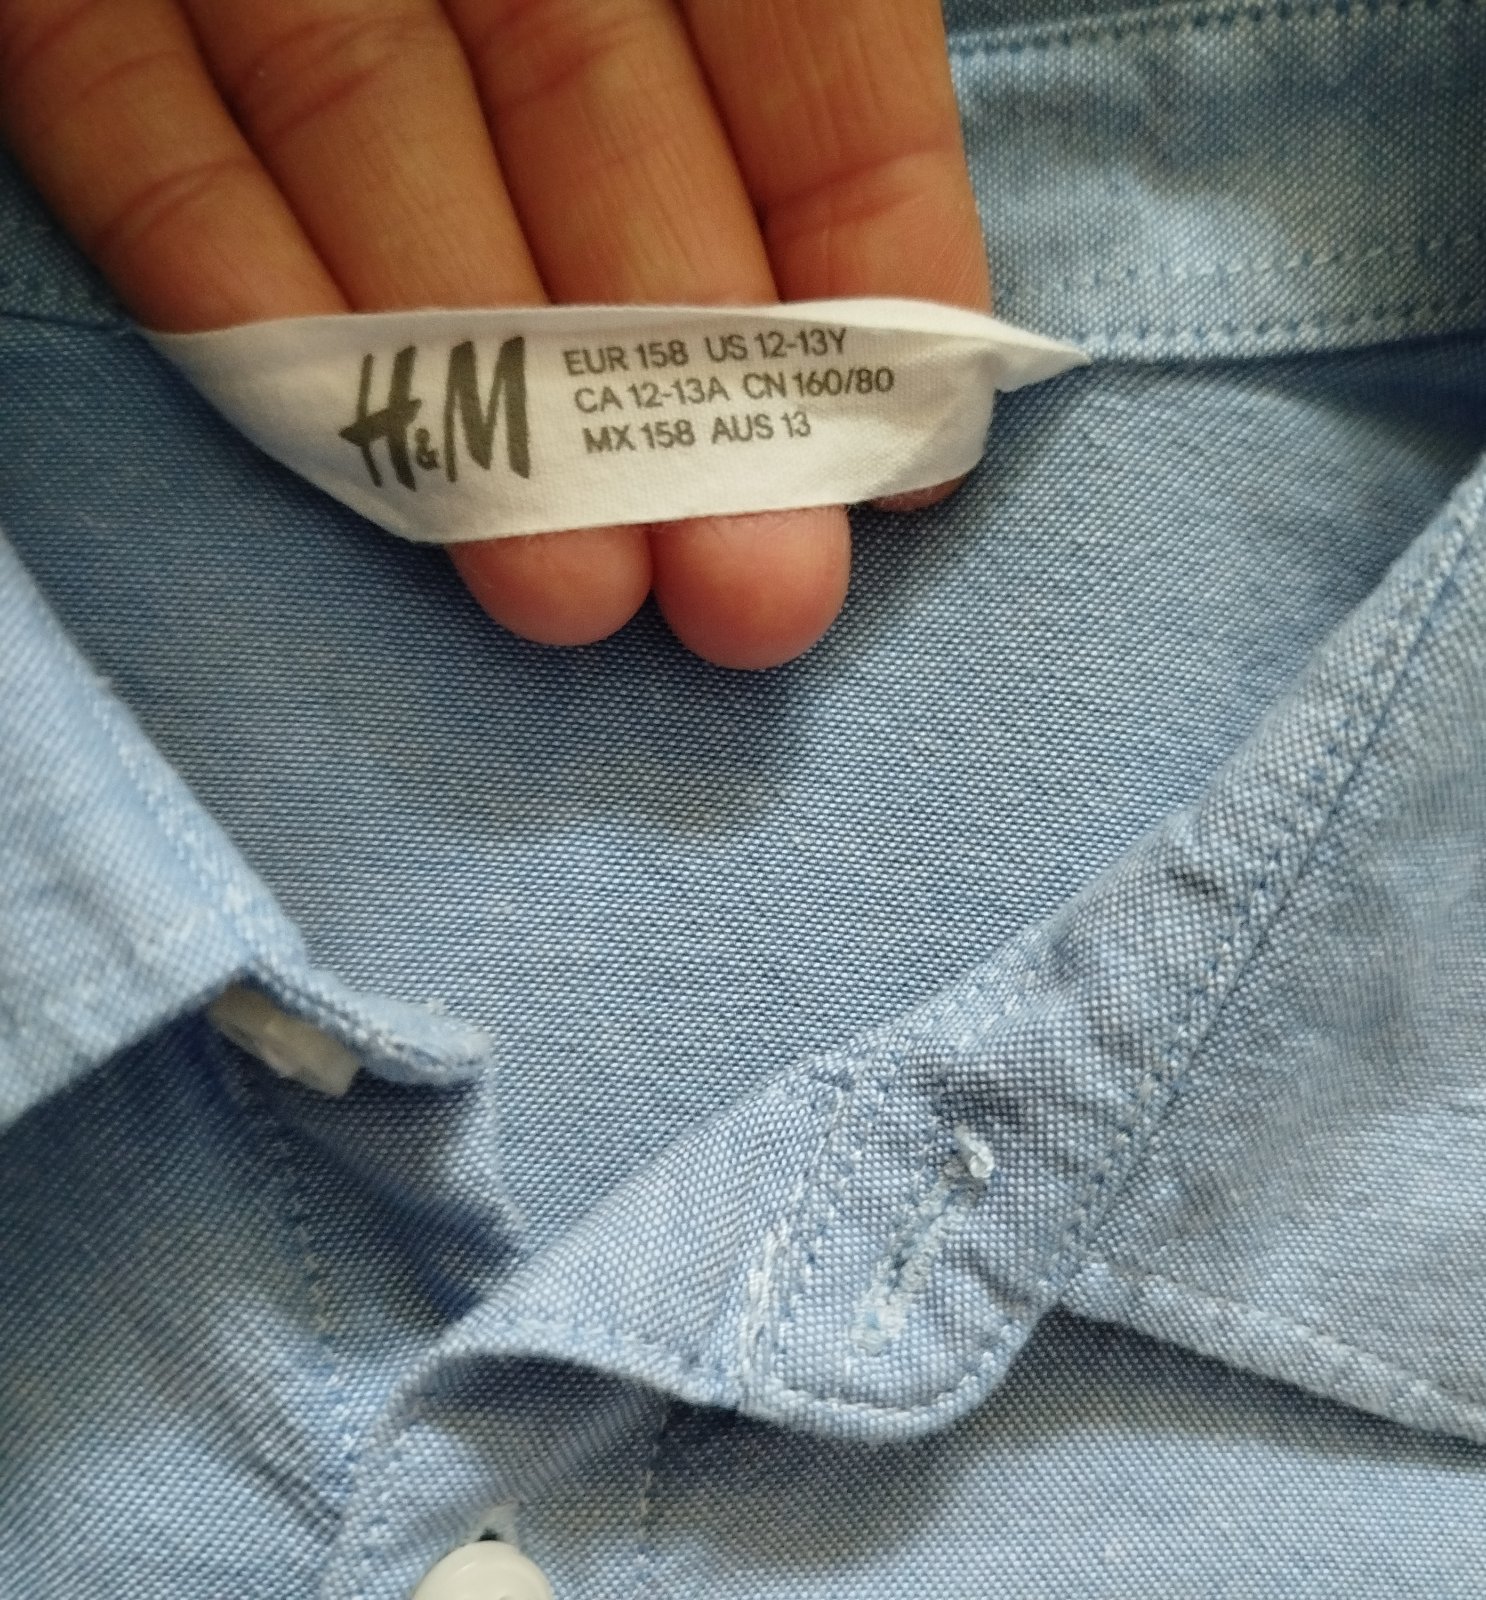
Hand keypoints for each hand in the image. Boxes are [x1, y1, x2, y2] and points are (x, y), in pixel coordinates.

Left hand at [0, 0, 989, 667]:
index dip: (861, 220)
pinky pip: (132, 118)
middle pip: (591, 113)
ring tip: (573, 597)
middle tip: (753, 603)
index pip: (789, 14)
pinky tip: (358, 458)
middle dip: (678, 378)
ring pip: (376, 143)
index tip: (910, 444)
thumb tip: (851, 120)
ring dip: (477, 389)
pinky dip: (235, 283)